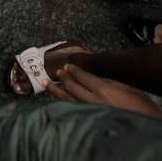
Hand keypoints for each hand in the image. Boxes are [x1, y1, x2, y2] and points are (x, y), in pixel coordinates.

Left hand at [46, 64, 161, 118]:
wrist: (144, 125)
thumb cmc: (139, 107)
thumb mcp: (125, 87)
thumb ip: (107, 79)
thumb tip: (94, 74)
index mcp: (102, 89)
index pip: (82, 76)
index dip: (73, 70)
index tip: (67, 66)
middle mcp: (93, 101)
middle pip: (72, 87)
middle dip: (64, 78)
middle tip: (58, 72)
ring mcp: (90, 113)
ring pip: (68, 101)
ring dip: (56, 91)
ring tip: (47, 85)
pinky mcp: (90, 123)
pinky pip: (73, 112)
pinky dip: (63, 105)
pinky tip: (58, 102)